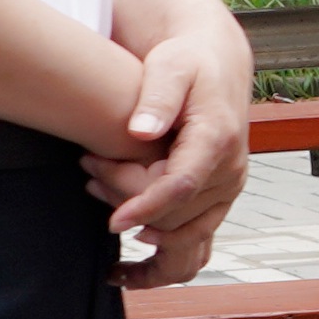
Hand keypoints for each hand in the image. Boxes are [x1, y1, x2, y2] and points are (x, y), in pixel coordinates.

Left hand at [88, 1, 255, 283]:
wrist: (216, 65)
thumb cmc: (187, 63)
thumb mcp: (169, 66)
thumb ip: (156, 96)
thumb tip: (141, 132)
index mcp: (218, 138)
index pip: (182, 185)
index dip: (145, 208)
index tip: (112, 224)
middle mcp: (230, 171)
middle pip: (177, 215)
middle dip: (129, 207)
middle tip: (88, 174)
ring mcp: (227, 190)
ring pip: (187, 237)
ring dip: (145, 237)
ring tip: (102, 214)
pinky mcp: (219, 200)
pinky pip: (196, 242)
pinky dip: (164, 255)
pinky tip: (130, 254)